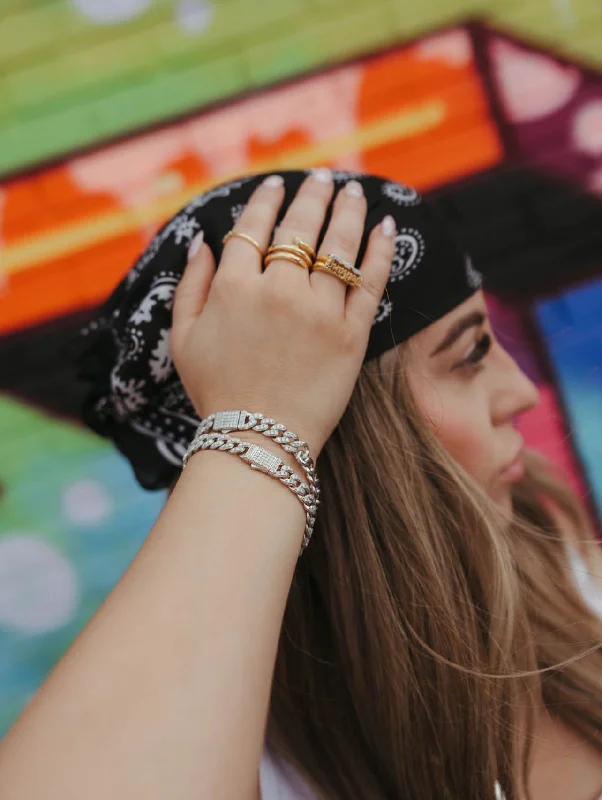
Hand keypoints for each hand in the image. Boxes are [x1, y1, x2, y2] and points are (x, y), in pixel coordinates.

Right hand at [171, 171, 395, 457]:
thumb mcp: (184, 339)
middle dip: (312, 195)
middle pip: (299, 228)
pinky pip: (370, 282)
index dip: (265, 200)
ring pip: (338, 247)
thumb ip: (191, 286)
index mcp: (235, 288)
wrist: (260, 440)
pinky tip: (386, 226)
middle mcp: (279, 291)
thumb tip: (202, 241)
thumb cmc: (217, 392)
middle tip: (323, 177)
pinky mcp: (352, 335)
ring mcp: (320, 312)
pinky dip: (380, 250)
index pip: (253, 229)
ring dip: (348, 211)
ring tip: (354, 191)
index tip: (275, 184)